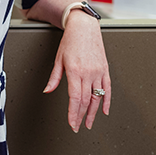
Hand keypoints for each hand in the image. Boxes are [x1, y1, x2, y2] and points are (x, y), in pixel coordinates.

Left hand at [42, 12, 110, 131]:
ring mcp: (98, 72)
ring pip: (97, 97)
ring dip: (93, 112)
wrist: (84, 27)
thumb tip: (48, 90)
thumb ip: (54, 78)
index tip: (72, 123)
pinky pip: (107, 89)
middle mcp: (88, 73)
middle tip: (78, 127)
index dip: (74, 113)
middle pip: (86, 101)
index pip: (75, 98)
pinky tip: (104, 111)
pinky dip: (106, 101)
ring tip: (89, 123)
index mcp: (75, 71)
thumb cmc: (70, 41)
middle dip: (81, 116)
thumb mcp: (58, 59)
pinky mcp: (105, 69)